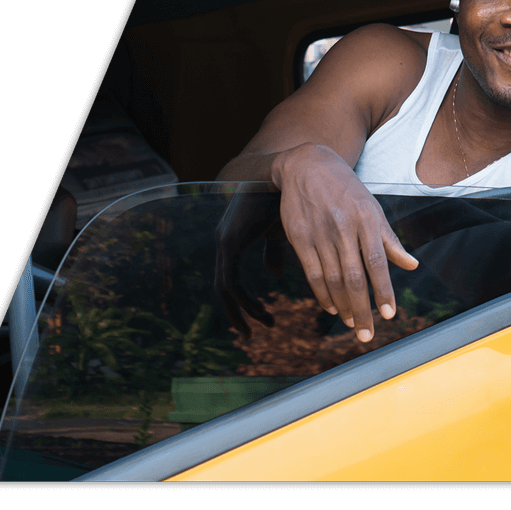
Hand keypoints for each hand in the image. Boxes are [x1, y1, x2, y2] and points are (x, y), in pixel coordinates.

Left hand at [214, 188, 282, 338]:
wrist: (287, 175)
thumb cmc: (288, 200)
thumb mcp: (284, 232)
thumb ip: (274, 252)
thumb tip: (273, 276)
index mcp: (235, 240)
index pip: (231, 280)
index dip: (244, 302)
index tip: (263, 317)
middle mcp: (225, 241)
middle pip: (222, 288)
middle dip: (237, 313)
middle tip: (250, 334)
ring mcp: (225, 242)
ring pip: (224, 289)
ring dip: (242, 312)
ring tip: (263, 325)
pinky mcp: (230, 242)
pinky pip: (230, 282)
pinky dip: (244, 301)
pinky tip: (262, 312)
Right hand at [272, 143, 419, 341]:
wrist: (308, 165)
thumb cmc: (346, 190)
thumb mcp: (372, 209)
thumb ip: (390, 240)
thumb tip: (412, 265)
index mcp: (366, 219)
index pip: (377, 262)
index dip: (383, 290)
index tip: (389, 315)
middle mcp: (343, 227)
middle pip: (353, 277)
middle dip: (361, 309)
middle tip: (367, 334)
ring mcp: (319, 233)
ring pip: (332, 279)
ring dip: (342, 306)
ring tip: (352, 323)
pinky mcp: (299, 237)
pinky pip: (312, 272)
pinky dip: (322, 293)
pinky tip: (331, 307)